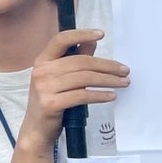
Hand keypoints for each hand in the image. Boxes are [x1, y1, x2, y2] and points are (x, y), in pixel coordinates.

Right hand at [19, 29, 128, 152]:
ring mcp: (44, 88)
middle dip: (107, 66)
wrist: (36, 129)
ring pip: (84, 78)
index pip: (60, 40)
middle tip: (125, 70)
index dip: (81, 34)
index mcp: (42, 61)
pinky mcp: (51, 104)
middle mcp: (41, 71)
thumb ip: (75, 59)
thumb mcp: (60, 78)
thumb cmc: (51, 101)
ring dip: (108, 80)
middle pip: (80, 62)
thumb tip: (92, 41)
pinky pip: (82, 95)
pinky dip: (100, 95)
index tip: (101, 34)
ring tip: (123, 83)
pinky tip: (111, 96)